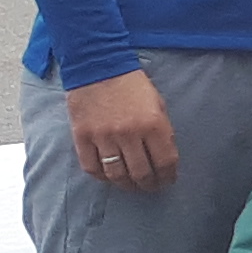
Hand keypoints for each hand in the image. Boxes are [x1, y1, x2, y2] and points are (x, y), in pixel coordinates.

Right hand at [65, 69, 177, 192]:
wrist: (98, 65)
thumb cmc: (131, 84)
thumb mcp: (157, 104)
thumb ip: (161, 131)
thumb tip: (163, 158)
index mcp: (153, 124)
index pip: (165, 162)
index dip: (168, 177)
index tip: (168, 181)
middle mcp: (129, 133)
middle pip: (142, 173)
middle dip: (150, 185)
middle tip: (151, 187)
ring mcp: (104, 136)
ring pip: (117, 175)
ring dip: (127, 185)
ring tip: (132, 185)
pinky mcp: (82, 137)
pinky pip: (92, 168)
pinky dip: (102, 177)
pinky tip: (109, 177)